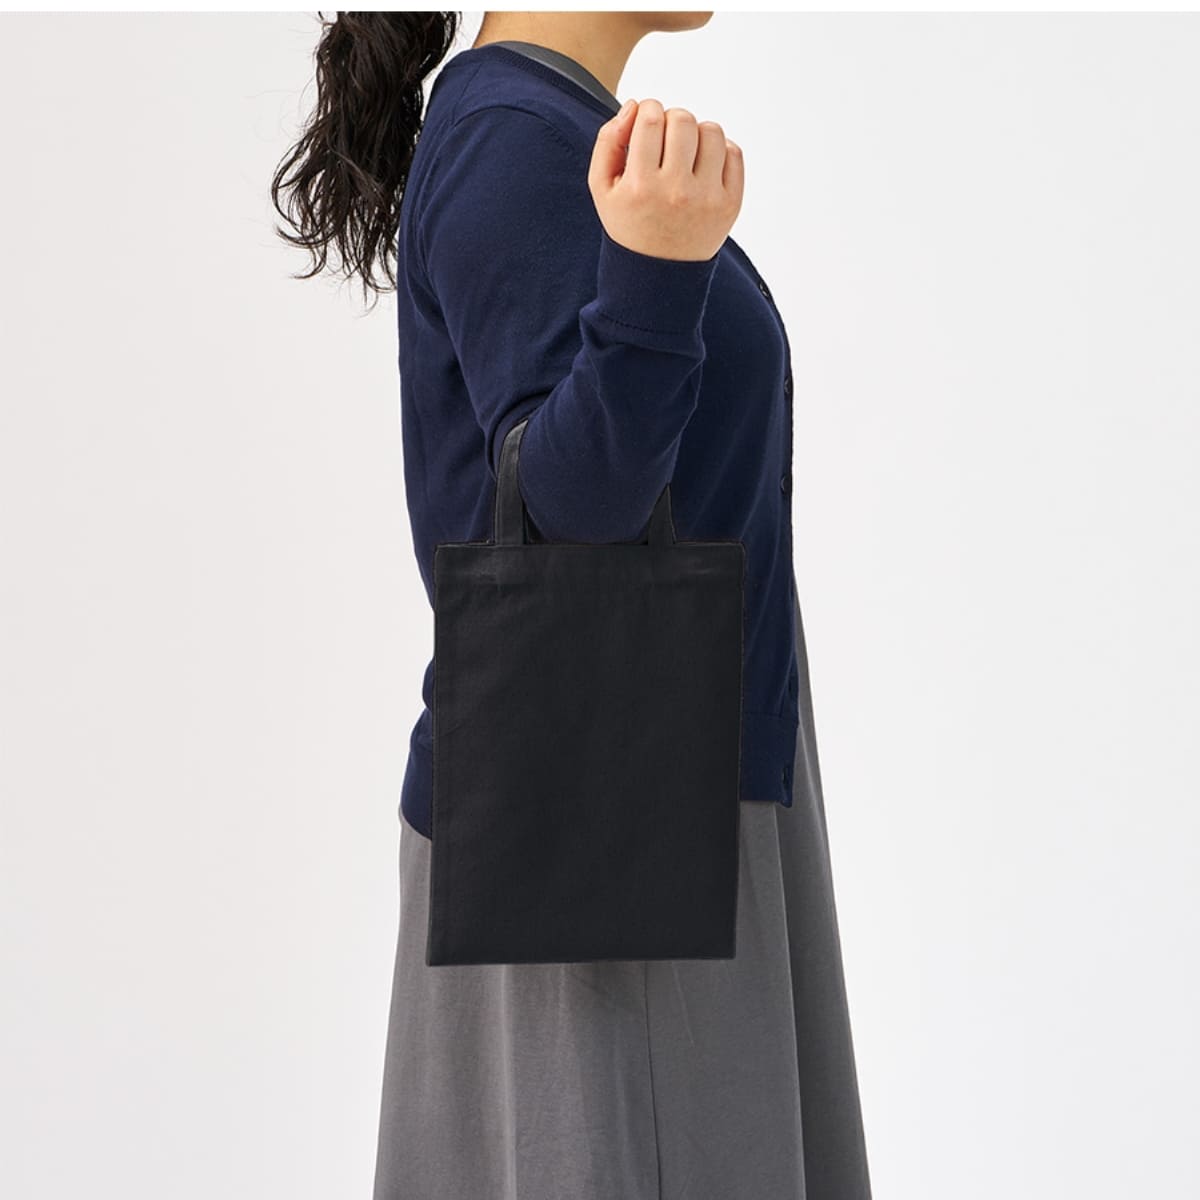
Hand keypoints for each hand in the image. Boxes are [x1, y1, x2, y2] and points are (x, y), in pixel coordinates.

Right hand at [588, 97, 743, 262]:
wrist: (659, 273)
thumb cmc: (629, 223)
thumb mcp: (602, 188)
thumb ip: (608, 141)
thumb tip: (635, 105)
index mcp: (641, 186)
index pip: (651, 118)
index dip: (648, 110)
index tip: (646, 123)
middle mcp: (676, 192)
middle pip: (683, 119)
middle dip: (672, 121)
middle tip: (665, 141)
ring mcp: (707, 199)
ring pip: (711, 131)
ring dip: (697, 133)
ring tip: (685, 153)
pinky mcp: (730, 204)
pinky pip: (733, 152)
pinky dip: (719, 150)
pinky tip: (702, 167)